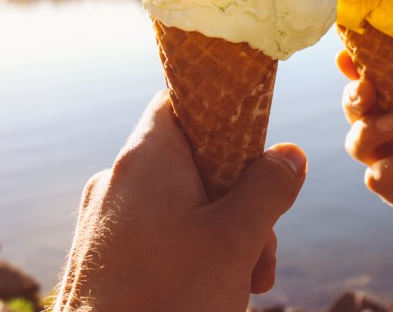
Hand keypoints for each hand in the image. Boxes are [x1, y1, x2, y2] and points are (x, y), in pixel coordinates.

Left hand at [55, 90, 306, 311]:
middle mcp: (117, 182)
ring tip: (244, 286)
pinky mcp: (103, 260)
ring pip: (180, 207)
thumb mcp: (235, 241)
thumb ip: (267, 188)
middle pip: (192, 163)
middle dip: (239, 201)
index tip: (260, 144)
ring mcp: (106, 223)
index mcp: (145, 160)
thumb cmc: (167, 303)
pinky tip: (213, 294)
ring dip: (223, 237)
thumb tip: (290, 152)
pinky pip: (157, 238)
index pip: (182, 101)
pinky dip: (191, 256)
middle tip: (263, 251)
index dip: (225, 112)